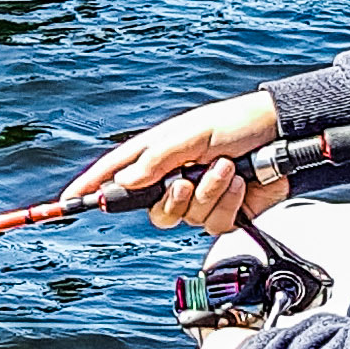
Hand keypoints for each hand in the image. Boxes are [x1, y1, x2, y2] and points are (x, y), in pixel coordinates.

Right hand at [70, 89, 288, 238]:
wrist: (281, 137)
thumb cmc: (236, 124)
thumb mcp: (192, 134)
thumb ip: (158, 159)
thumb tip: (124, 181)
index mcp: (158, 153)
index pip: (115, 172)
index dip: (91, 187)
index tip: (68, 200)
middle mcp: (173, 177)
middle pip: (151, 209)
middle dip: (171, 198)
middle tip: (186, 179)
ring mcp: (197, 197)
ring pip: (184, 218)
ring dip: (208, 194)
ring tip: (227, 168)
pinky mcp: (222, 212)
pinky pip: (212, 224)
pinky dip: (227, 204)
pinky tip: (239, 184)